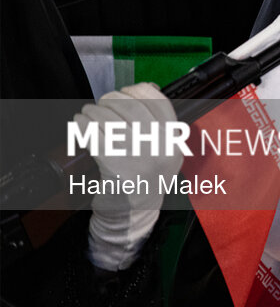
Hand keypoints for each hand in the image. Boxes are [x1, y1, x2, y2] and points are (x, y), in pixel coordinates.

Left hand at [75, 83, 182, 269]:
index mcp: (173, 143)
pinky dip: (84, 126)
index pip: (159, 103)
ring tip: (87, 114)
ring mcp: (140, 161)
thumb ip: (158, 125)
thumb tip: (144, 90)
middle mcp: (161, 150)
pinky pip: (97, 138)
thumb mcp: (162, 153)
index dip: (139, 91)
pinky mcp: (117, 170)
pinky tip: (79, 125)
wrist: (132, 216)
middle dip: (111, 100)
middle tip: (101, 103)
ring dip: (94, 112)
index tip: (125, 92)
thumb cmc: (143, 181)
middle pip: (133, 108)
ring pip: (112, 121)